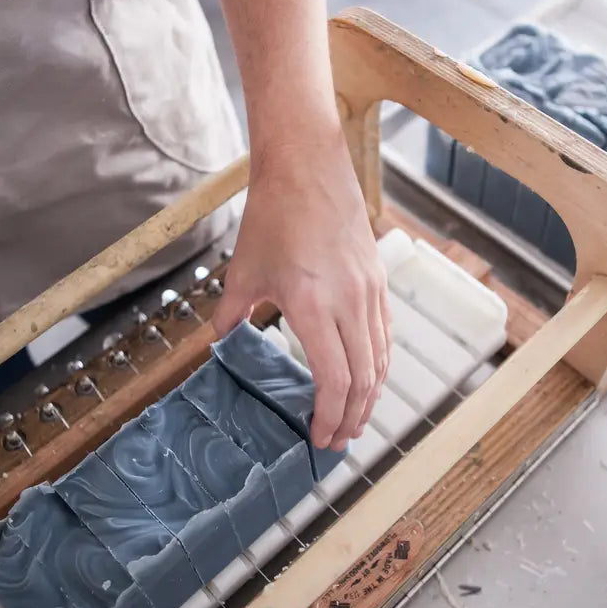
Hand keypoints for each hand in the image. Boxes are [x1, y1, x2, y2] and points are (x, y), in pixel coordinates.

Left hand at [213, 127, 391, 450]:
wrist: (308, 167)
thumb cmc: (274, 215)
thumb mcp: (244, 271)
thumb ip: (231, 315)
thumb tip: (220, 342)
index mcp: (314, 305)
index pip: (334, 380)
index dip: (329, 417)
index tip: (318, 438)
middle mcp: (350, 303)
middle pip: (365, 379)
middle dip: (352, 417)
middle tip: (337, 440)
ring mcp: (370, 291)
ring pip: (381, 359)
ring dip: (371, 396)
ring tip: (356, 418)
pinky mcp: (378, 280)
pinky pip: (385, 334)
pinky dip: (379, 364)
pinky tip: (369, 376)